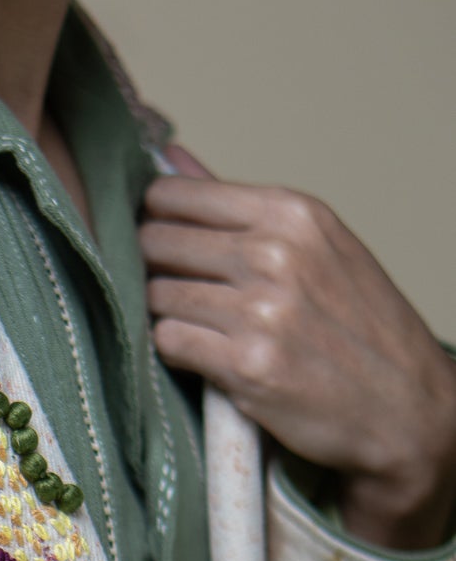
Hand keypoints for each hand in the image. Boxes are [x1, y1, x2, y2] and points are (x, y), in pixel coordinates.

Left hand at [139, 146, 455, 549]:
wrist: (405, 404)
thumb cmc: (360, 326)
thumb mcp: (316, 245)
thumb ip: (236, 206)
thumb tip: (171, 156)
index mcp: (290, 214)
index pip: (176, 195)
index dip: (156, 220)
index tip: (164, 242)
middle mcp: (274, 254)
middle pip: (157, 243)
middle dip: (154, 267)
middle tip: (178, 289)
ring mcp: (260, 311)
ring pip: (158, 294)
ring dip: (165, 312)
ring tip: (199, 325)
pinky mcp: (246, 365)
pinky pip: (168, 341)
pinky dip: (175, 349)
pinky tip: (203, 353)